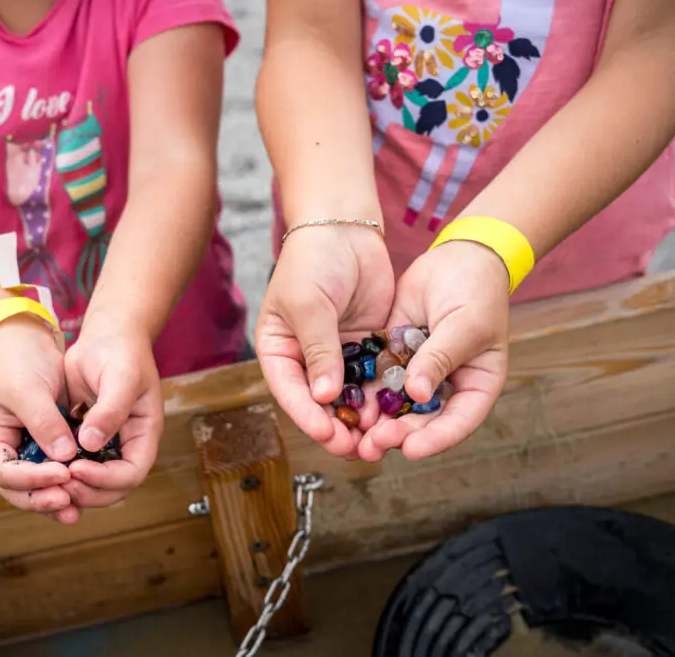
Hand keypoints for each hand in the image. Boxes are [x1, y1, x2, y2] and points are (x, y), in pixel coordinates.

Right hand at [0, 314, 81, 522]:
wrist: (26, 339)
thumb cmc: (18, 360)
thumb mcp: (28, 389)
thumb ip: (44, 423)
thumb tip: (65, 458)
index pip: (3, 472)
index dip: (30, 479)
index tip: (61, 474)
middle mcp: (3, 451)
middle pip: (17, 489)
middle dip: (42, 499)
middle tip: (69, 503)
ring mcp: (23, 450)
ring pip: (37, 487)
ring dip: (55, 498)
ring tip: (78, 509)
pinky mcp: (45, 445)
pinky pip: (55, 471)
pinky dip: (68, 483)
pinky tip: (87, 490)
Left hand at [61, 319, 162, 511]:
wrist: (106, 335)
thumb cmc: (120, 351)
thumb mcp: (121, 377)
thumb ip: (110, 411)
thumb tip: (90, 444)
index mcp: (143, 434)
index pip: (131, 473)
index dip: (106, 479)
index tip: (77, 468)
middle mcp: (126, 445)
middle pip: (112, 487)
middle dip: (86, 490)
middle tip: (58, 482)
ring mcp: (105, 444)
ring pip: (91, 482)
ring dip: (71, 486)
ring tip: (46, 478)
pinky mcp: (83, 438)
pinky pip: (73, 464)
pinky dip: (59, 470)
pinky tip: (39, 466)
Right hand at [255, 224, 393, 456]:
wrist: (344, 227)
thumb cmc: (313, 262)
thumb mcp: (309, 306)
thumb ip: (319, 350)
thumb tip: (325, 396)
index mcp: (279, 350)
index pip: (290, 391)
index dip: (308, 416)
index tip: (328, 434)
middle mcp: (306, 358)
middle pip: (320, 403)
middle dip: (337, 426)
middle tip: (356, 447)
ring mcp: (338, 354)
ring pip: (349, 396)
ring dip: (361, 417)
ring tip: (378, 438)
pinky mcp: (365, 347)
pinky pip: (373, 378)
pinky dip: (381, 396)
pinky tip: (395, 412)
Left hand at [359, 241, 509, 461]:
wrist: (458, 257)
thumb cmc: (476, 290)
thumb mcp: (464, 324)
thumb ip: (439, 358)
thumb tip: (417, 394)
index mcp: (476, 386)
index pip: (458, 422)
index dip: (435, 439)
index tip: (411, 449)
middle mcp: (447, 386)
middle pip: (423, 420)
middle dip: (399, 434)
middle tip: (374, 443)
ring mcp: (419, 373)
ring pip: (397, 405)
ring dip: (377, 420)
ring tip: (356, 435)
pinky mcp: (395, 356)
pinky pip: (378, 379)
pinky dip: (364, 392)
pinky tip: (345, 402)